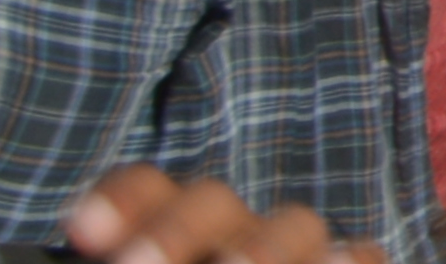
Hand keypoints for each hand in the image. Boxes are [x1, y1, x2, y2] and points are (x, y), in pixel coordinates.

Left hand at [67, 170, 377, 263]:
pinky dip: (349, 260)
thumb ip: (135, 248)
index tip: (83, 229)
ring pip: (291, 225)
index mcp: (167, 236)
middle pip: (211, 201)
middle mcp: (231, 233)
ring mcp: (295, 248)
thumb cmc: (189, 262)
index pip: (143, 189)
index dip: (121, 199)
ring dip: (259, 250)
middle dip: (175, 232)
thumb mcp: (147, 258)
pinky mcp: (351, 263)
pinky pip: (363, 254)